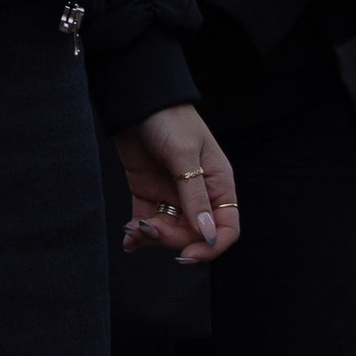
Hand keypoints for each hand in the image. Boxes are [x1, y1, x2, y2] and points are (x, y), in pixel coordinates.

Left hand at [115, 108, 239, 266]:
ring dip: (152, 236)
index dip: (211, 246)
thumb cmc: (170, 120)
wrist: (137, 101)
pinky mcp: (148, 193)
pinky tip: (129, 239)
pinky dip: (138, 234)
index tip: (188, 254)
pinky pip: (147, 222)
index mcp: (218, 184)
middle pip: (193, 234)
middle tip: (149, 227)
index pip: (226, 228)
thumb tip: (208, 235)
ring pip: (169, 231)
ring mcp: (172, 195)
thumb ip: (195, 197)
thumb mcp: (185, 157)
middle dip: (172, 238)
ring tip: (134, 229)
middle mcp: (198, 194)